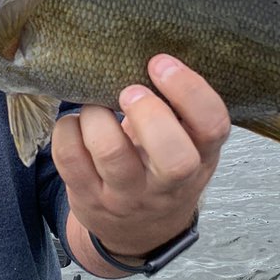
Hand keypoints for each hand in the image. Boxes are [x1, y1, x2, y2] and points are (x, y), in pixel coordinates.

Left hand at [52, 55, 229, 266]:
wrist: (141, 232)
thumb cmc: (162, 167)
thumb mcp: (188, 143)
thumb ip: (180, 108)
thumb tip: (148, 48)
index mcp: (201, 157)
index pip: (213, 127)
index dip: (189, 90)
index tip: (160, 64)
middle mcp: (168, 183)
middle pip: (173, 157)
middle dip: (148, 113)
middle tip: (129, 90)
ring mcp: (127, 196)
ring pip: (111, 154)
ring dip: (96, 116)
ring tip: (95, 105)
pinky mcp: (89, 199)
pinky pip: (69, 159)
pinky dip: (66, 129)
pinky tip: (76, 124)